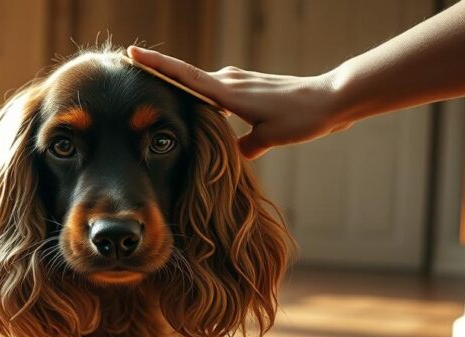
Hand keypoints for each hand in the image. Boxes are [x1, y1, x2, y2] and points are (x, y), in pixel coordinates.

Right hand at [127, 46, 351, 158]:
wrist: (332, 100)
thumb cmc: (301, 118)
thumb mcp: (268, 139)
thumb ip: (243, 147)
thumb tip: (230, 155)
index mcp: (228, 92)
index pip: (183, 76)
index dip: (157, 66)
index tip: (132, 53)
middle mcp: (230, 82)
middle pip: (187, 77)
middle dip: (161, 76)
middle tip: (132, 75)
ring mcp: (240, 84)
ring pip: (203, 88)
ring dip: (184, 92)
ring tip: (160, 100)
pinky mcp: (251, 90)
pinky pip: (219, 96)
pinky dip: (207, 103)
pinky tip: (205, 116)